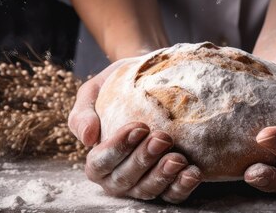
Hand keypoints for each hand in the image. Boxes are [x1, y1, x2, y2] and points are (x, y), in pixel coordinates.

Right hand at [68, 59, 201, 202]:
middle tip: (162, 138)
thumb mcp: (94, 92)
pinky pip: (173, 195)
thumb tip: (88, 138)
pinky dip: (182, 186)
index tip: (139, 127)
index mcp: (97, 160)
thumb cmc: (117, 88)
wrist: (148, 81)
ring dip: (163, 176)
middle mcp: (117, 178)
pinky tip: (192, 172)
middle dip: (144, 160)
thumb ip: (83, 113)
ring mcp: (142, 184)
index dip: (118, 149)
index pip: (101, 163)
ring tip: (178, 158)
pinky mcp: (167, 186)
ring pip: (149, 190)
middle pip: (125, 179)